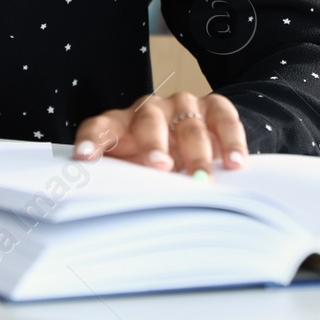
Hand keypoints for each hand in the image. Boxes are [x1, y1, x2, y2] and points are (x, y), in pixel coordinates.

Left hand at [71, 91, 247, 178]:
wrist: (196, 141)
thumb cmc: (156, 164)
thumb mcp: (138, 173)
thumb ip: (128, 184)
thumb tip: (113, 213)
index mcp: (121, 124)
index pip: (100, 127)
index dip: (91, 140)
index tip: (84, 158)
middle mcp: (150, 110)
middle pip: (148, 121)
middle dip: (153, 143)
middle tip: (159, 167)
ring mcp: (183, 106)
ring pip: (189, 123)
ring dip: (197, 151)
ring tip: (202, 178)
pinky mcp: (214, 108)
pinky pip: (224, 118)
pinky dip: (231, 141)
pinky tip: (235, 163)